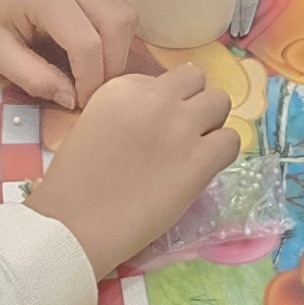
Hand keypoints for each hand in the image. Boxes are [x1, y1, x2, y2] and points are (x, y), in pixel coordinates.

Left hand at [0, 0, 142, 109]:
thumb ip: (34, 78)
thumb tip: (72, 99)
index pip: (88, 42)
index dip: (90, 79)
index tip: (78, 103)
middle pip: (119, 22)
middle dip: (113, 64)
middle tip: (91, 90)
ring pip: (124, 13)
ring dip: (117, 49)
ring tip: (93, 74)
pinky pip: (114, 7)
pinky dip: (112, 35)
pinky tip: (91, 55)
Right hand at [31, 67, 239, 273]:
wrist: (73, 225)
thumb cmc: (72, 184)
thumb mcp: (92, 124)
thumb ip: (126, 112)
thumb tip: (158, 118)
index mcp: (123, 87)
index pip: (164, 79)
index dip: (164, 102)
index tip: (155, 126)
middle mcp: (156, 98)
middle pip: (197, 80)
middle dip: (194, 101)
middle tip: (184, 131)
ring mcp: (181, 127)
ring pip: (221, 102)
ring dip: (213, 122)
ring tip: (197, 148)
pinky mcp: (200, 161)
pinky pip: (231, 141)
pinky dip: (222, 152)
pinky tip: (205, 168)